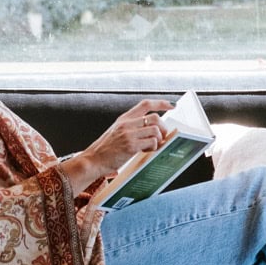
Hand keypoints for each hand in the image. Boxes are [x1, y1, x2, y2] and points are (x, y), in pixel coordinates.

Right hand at [58, 99, 173, 192]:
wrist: (93, 160)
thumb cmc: (106, 150)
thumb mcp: (117, 132)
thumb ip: (132, 128)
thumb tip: (153, 130)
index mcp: (124, 118)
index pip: (146, 104)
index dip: (161, 103)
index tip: (172, 105)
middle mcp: (126, 123)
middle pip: (155, 118)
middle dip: (163, 128)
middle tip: (162, 138)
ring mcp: (128, 134)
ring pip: (155, 130)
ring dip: (158, 140)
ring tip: (151, 147)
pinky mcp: (131, 146)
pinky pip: (152, 143)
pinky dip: (153, 148)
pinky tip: (146, 152)